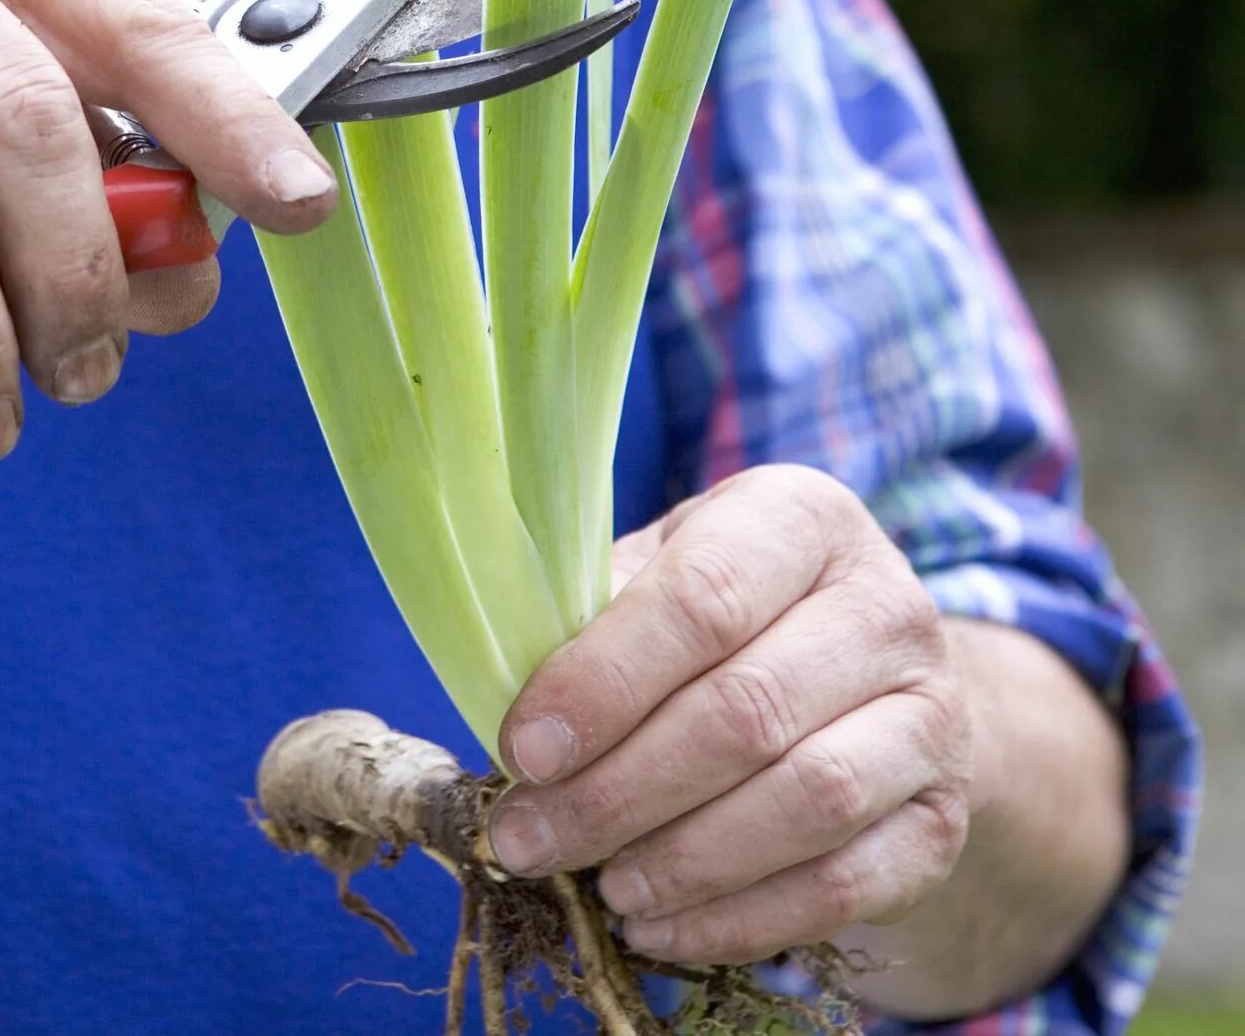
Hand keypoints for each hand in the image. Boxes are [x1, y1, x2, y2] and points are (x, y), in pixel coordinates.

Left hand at [487, 465, 971, 964]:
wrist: (860, 680)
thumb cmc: (716, 618)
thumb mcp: (652, 576)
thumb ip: (586, 620)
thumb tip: (505, 708)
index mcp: (800, 519)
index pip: (703, 598)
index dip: (604, 681)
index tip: (523, 749)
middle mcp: (887, 607)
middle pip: (747, 711)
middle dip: (619, 790)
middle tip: (529, 839)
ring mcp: (933, 717)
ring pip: (807, 802)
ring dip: (683, 860)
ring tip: (599, 886)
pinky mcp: (942, 821)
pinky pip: (845, 885)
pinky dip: (740, 918)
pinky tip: (658, 927)